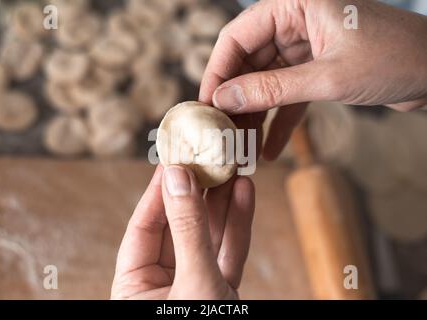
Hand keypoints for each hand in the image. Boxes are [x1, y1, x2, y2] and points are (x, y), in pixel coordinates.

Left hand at [111, 165, 254, 299]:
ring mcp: (195, 286)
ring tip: (230, 169)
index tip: (173, 159)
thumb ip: (188, 231)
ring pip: (207, 237)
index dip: (159, 190)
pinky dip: (238, 224)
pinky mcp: (222, 291)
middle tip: (206, 158)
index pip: (144, 227)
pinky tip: (243, 192)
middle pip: (179, 228)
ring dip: (222, 202)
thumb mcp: (193, 282)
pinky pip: (228, 252)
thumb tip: (179, 179)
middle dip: (197, 192)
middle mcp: (164, 284)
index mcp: (136, 286)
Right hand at [200, 0, 426, 159]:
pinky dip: (280, 122)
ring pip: (266, 82)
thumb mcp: (328, 77)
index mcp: (295, 5)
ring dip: (255, 115)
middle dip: (236, 100)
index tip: (205, 105)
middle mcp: (296, 22)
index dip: (218, 72)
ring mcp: (306, 47)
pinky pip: (288, 96)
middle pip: (249, 62)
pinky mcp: (317, 70)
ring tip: (242, 147)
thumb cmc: (394, 59)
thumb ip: (272, 89)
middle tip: (221, 133)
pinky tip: (269, 150)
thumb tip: (224, 98)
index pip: (239, 36)